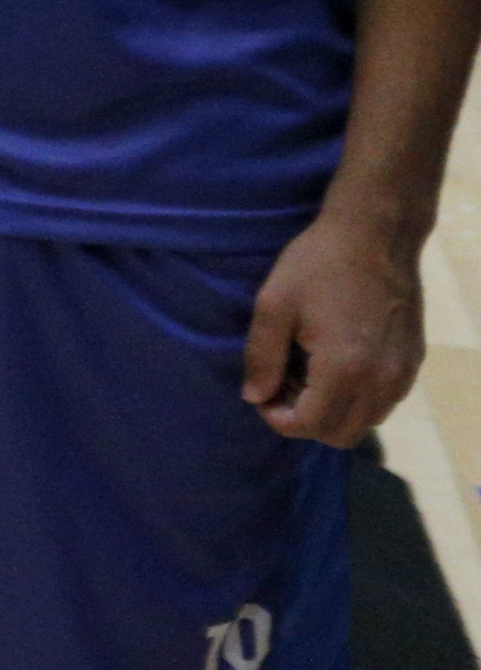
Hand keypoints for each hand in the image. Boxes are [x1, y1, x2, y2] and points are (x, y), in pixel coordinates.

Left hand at [242, 213, 427, 444]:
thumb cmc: (318, 264)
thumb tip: (255, 397)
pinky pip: (384, 402)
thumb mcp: (274, 306)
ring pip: (366, 422)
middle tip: (283, 383)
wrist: (376, 234)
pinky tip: (335, 364)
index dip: (277, 418)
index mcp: (345, 368)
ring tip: (307, 372)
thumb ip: (262, 358)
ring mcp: (403, 372)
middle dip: (305, 420)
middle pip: (341, 434)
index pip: (310, 426)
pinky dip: (357, 398)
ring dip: (332, 411)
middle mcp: (382, 380)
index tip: (262, 392)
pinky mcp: (414, 361)